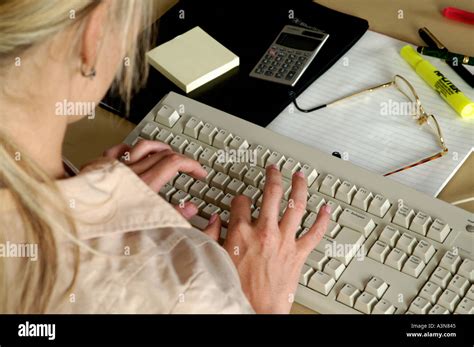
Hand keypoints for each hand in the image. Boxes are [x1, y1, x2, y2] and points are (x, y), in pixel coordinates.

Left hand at [85, 140, 210, 222]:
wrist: (77, 222)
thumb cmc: (108, 226)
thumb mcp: (149, 225)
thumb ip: (173, 216)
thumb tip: (190, 209)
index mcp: (146, 185)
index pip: (176, 163)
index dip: (192, 165)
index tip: (199, 173)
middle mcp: (133, 172)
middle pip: (163, 153)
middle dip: (180, 158)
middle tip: (187, 168)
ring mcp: (117, 167)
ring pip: (144, 146)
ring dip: (160, 148)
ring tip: (167, 153)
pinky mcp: (102, 166)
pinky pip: (119, 149)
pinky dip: (131, 149)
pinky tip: (134, 154)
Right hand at [204, 165, 330, 312]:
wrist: (255, 310)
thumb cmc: (236, 289)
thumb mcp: (215, 258)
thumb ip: (212, 235)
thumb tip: (212, 220)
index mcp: (241, 232)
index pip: (241, 202)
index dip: (240, 198)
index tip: (241, 200)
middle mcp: (264, 232)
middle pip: (272, 194)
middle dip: (273, 177)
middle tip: (274, 169)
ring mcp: (284, 241)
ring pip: (296, 206)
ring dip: (299, 187)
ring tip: (300, 176)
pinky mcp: (298, 254)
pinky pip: (315, 233)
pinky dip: (323, 219)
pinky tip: (327, 209)